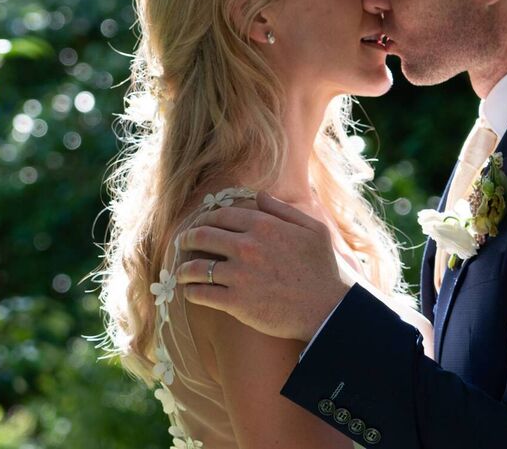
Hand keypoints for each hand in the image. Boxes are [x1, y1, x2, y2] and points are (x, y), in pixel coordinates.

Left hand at [175, 192, 352, 341]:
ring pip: (196, 266)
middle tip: (182, 244)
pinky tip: (190, 292)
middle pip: (202, 236)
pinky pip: (201, 294)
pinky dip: (191, 292)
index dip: (205, 219)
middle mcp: (246, 246)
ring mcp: (239, 275)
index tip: (199, 225)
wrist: (326, 310)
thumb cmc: (322, 269)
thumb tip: (259, 196)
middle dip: (187, 239)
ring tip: (180, 272)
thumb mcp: (312, 229)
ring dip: (183, 268)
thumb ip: (283, 210)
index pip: (221, 215)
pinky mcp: (235, 302)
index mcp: (262, 225)